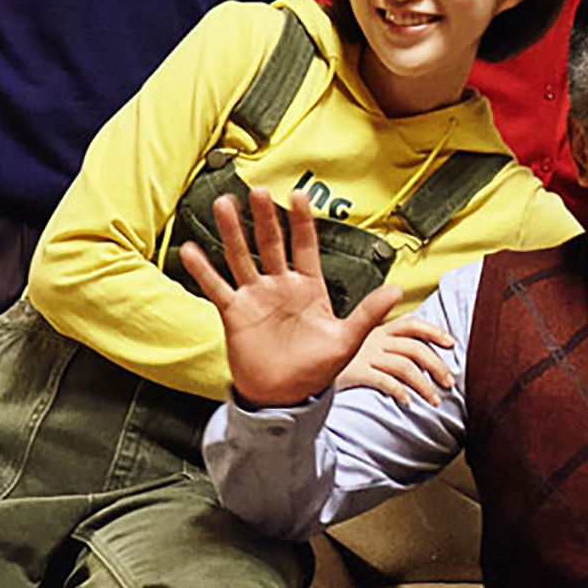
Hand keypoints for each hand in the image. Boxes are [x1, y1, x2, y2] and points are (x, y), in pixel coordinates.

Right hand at [179, 190, 401, 408]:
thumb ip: (367, 314)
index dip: (301, 221)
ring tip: (223, 204)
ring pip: (241, 257)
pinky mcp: (234, 313)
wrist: (285, 396)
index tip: (298, 195)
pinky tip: (191, 250)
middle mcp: (280, 286)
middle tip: (257, 190)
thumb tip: (396, 290)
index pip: (305, 245)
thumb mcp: (347, 341)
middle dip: (264, 217)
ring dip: (231, 232)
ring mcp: (255, 297)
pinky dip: (203, 269)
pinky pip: (216, 287)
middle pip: (270, 244)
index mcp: (309, 287)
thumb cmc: (317, 369)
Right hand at [334, 314, 456, 406]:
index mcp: (377, 330)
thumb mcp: (362, 345)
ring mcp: (364, 356)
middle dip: (437, 365)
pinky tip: (407, 402)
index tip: (451, 343)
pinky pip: (384, 381)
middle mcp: (373, 340)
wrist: (304, 368)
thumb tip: (421, 361)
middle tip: (449, 383)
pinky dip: (400, 392)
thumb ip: (387, 348)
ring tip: (434, 400)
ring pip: (405, 367)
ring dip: (424, 385)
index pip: (412, 323)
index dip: (434, 331)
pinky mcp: (355, 373)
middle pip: (415, 348)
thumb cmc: (338, 361)